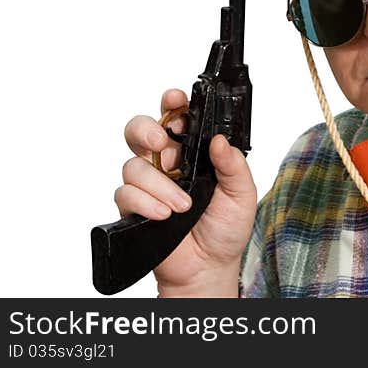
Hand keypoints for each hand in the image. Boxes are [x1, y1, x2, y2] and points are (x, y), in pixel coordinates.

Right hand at [115, 88, 256, 295]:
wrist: (211, 267)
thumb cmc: (226, 228)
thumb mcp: (242, 193)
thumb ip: (233, 164)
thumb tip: (219, 139)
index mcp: (194, 152)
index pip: (177, 119)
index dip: (172, 104)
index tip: (176, 100)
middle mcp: (167, 163)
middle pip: (140, 131)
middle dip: (146, 130)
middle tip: (162, 143)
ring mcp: (149, 185)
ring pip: (134, 165)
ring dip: (159, 184)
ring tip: (183, 205)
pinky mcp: (134, 208)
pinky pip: (125, 194)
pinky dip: (145, 203)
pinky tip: (165, 214)